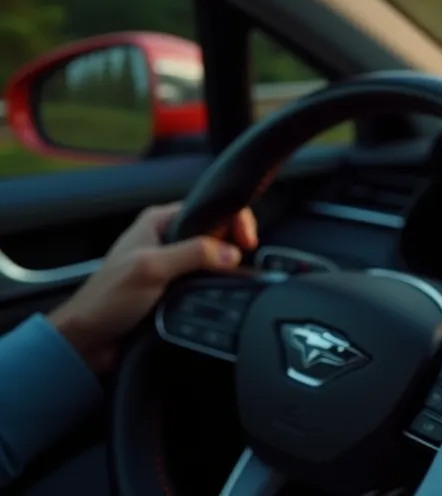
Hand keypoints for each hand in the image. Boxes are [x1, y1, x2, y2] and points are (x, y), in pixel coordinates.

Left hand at [48, 203, 257, 372]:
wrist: (87, 340)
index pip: (208, 208)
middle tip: (241, 266)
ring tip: (233, 284)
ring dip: (224, 273)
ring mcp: (171, 266)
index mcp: (158, 221)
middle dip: (232, 248)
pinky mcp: (174, 290)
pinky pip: (205, 284)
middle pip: (215, 234)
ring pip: (212, 261)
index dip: (233, 221)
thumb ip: (193, 254)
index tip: (247, 243)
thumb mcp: (151, 268)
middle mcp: (166, 239)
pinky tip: (222, 297)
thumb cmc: (107, 299)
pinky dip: (215, 289)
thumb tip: (233, 254)